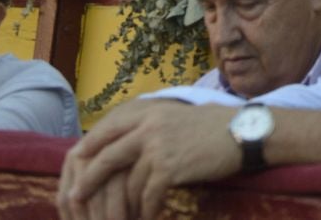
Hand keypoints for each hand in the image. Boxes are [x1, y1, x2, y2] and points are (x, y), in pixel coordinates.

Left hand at [59, 101, 239, 219]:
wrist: (244, 132)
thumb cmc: (213, 126)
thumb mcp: (176, 116)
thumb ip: (149, 127)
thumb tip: (122, 146)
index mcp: (149, 111)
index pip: (106, 130)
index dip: (87, 149)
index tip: (76, 164)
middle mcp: (149, 125)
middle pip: (106, 157)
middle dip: (88, 181)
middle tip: (75, 198)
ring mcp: (158, 146)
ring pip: (128, 182)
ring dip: (124, 202)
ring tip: (125, 214)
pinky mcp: (170, 167)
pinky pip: (148, 194)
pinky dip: (147, 208)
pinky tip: (150, 214)